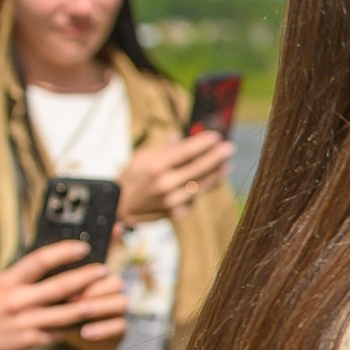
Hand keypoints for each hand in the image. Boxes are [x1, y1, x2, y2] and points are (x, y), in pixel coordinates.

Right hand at [0, 244, 128, 349]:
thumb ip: (22, 276)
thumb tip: (53, 262)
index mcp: (7, 282)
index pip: (39, 261)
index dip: (64, 252)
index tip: (83, 247)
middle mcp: (18, 301)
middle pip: (60, 287)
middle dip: (86, 277)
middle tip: (104, 270)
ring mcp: (27, 322)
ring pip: (68, 312)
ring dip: (91, 303)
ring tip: (106, 294)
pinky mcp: (33, 341)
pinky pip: (62, 331)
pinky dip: (78, 324)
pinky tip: (92, 318)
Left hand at [59, 264, 129, 349]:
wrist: (79, 337)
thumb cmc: (63, 311)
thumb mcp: (56, 297)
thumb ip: (54, 288)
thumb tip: (40, 282)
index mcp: (98, 278)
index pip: (99, 270)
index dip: (85, 275)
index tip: (62, 282)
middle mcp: (113, 291)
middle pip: (115, 282)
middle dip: (93, 289)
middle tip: (71, 298)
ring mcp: (118, 309)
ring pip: (122, 302)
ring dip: (100, 306)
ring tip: (81, 312)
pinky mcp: (121, 328)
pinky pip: (120, 326)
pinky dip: (103, 329)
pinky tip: (85, 333)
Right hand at [116, 131, 233, 224]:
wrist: (119, 207)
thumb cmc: (131, 177)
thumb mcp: (141, 157)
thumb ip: (164, 148)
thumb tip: (180, 136)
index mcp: (155, 166)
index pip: (186, 151)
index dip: (203, 143)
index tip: (217, 136)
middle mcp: (165, 184)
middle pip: (198, 168)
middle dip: (216, 157)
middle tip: (230, 148)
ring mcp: (171, 200)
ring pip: (201, 185)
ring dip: (216, 174)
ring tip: (227, 165)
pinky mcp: (176, 213)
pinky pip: (194, 199)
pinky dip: (201, 189)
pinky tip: (208, 181)